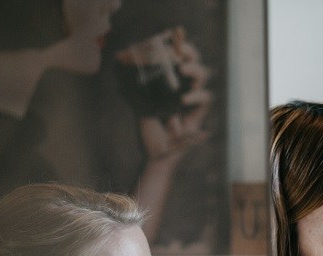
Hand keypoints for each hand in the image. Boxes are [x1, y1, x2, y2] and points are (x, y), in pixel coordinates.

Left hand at [139, 28, 212, 162]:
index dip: (176, 45)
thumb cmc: (149, 129)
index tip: (170, 36)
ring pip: (202, 76)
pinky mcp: (199, 112)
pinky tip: (183, 99)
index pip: (176, 57)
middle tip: (180, 49)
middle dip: (189, 52)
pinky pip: (204, 99)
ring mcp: (192, 98)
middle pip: (193, 61)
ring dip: (194, 69)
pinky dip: (195, 96)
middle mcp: (183, 86)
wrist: (157, 153)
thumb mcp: (137, 103)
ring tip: (182, 68)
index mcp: (170, 81)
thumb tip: (118, 61)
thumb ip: (131, 85)